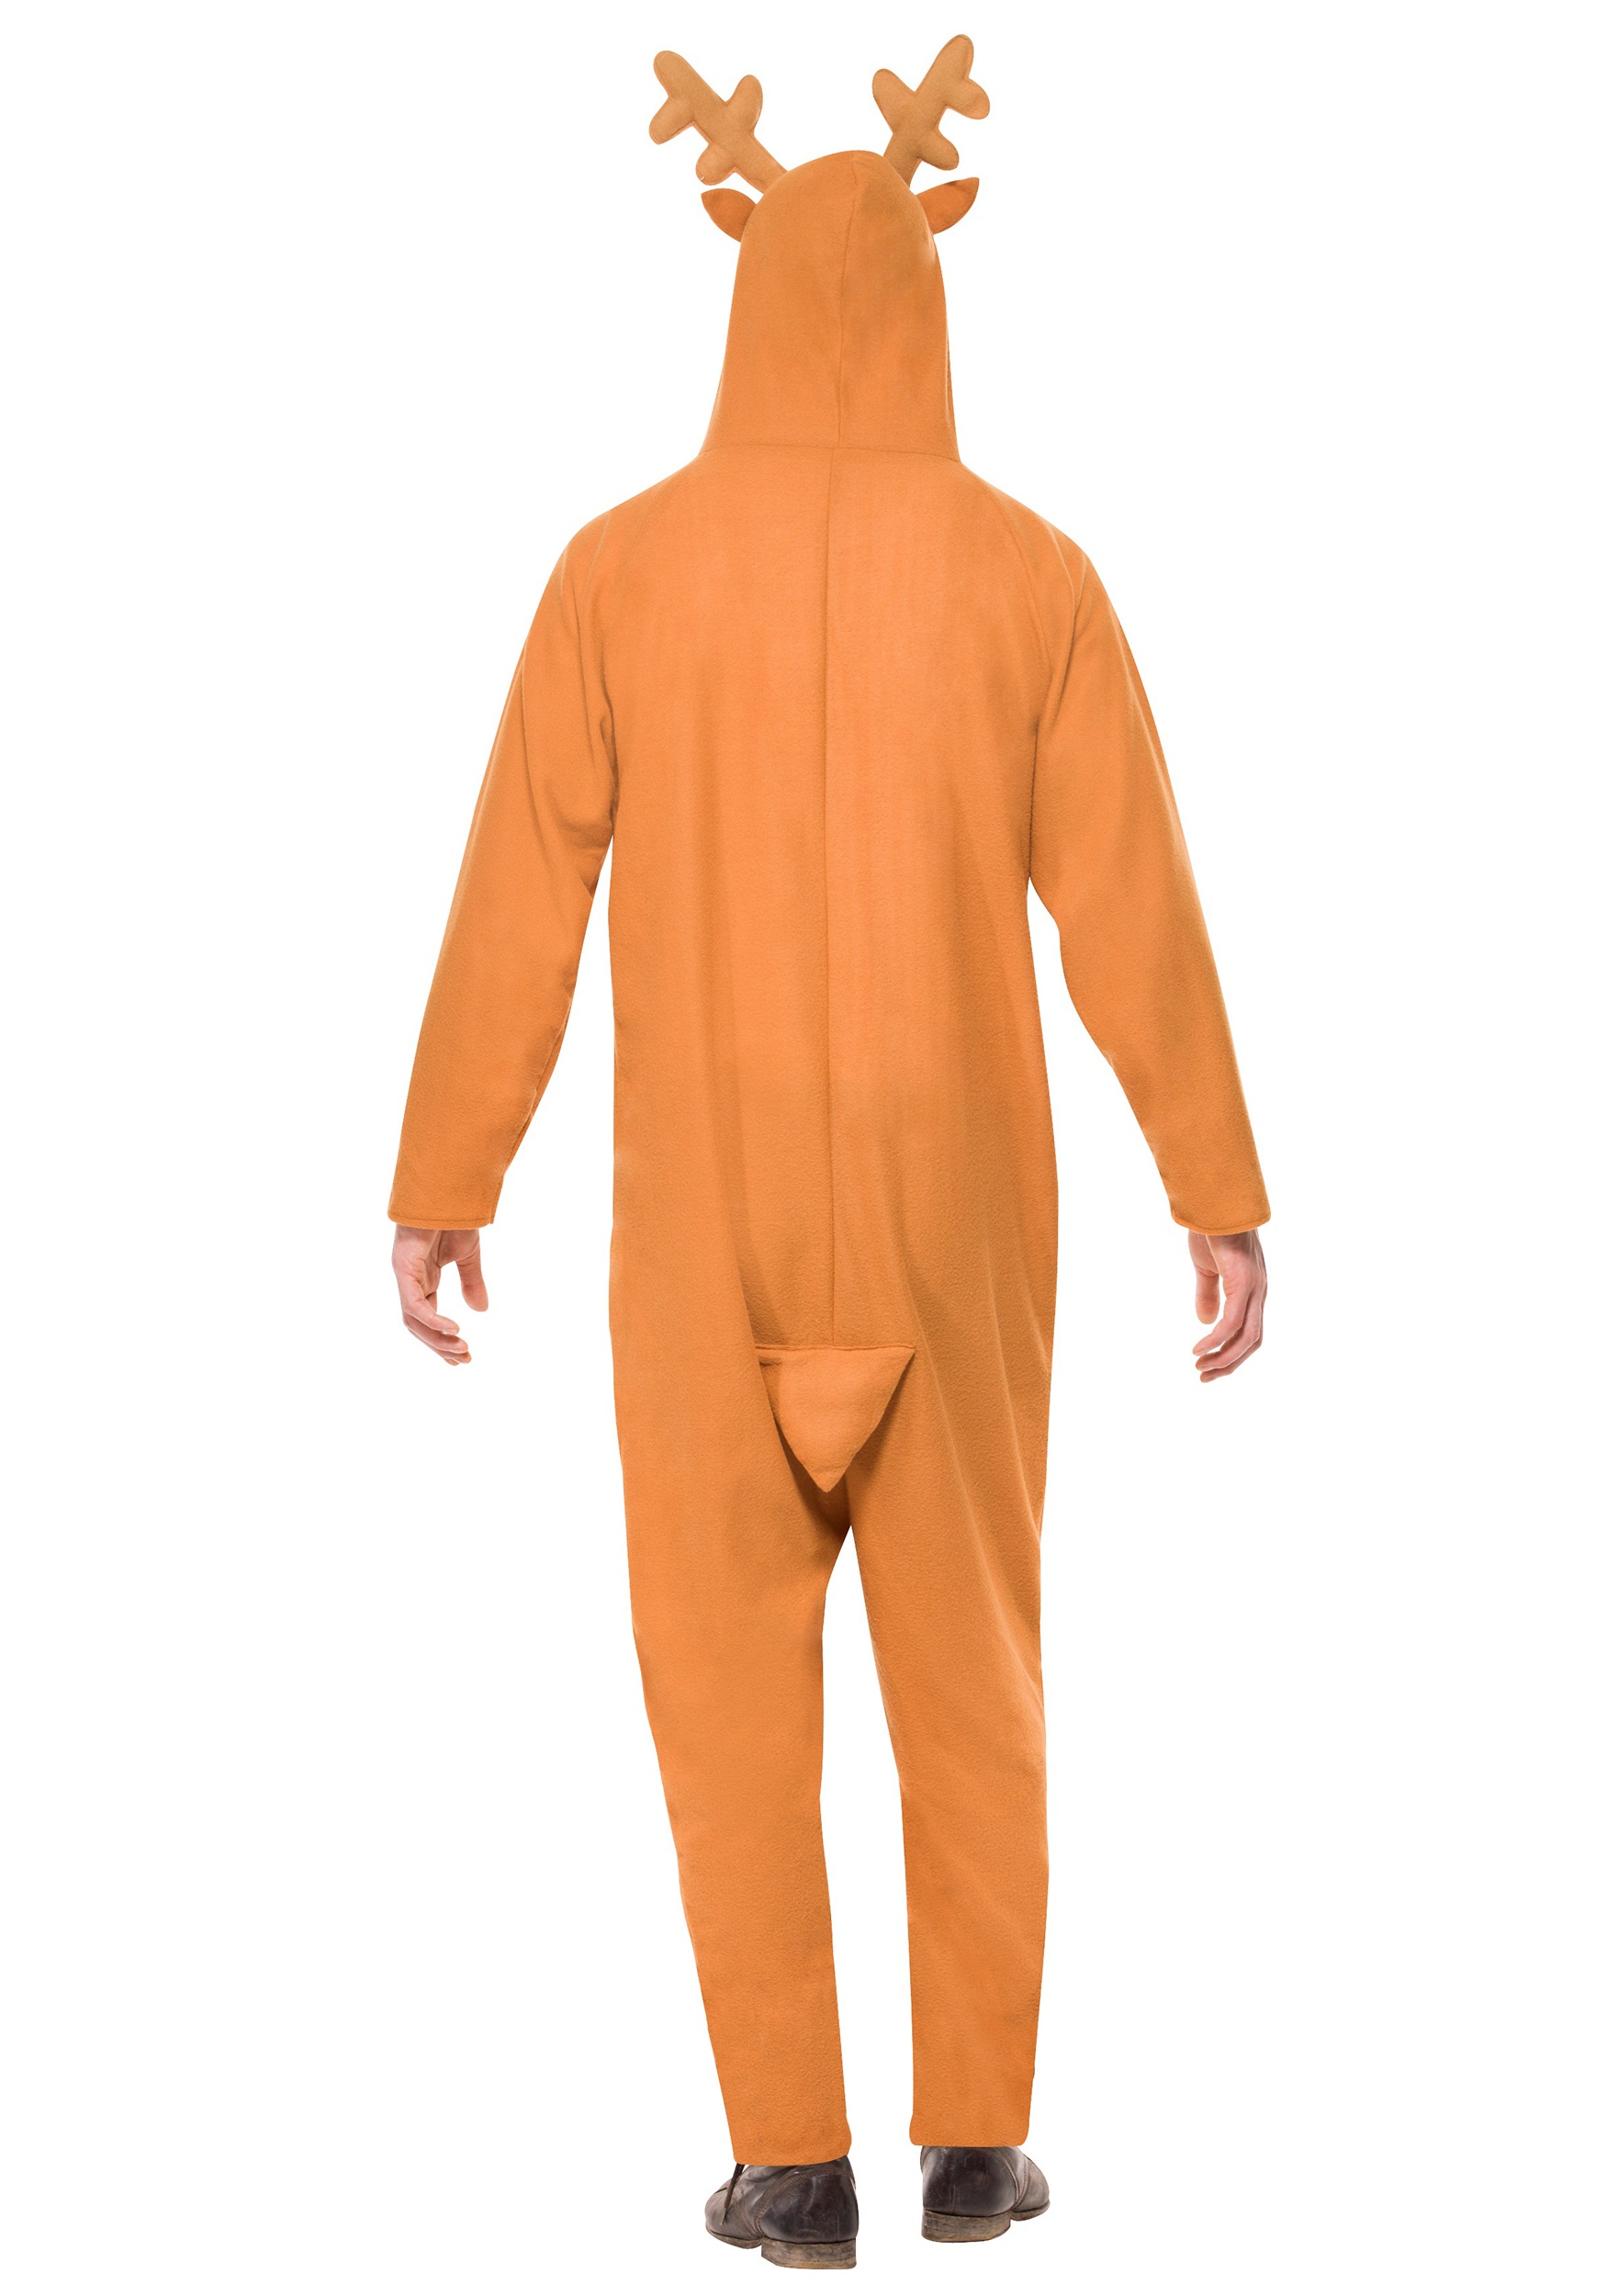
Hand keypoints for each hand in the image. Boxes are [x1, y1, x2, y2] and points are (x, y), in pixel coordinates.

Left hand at [392, 1226, 488, 1366]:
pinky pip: (414, 1303)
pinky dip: (432, 1319)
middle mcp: (410, 1280)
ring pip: (413, 1320)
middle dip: (440, 1346)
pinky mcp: (404, 1268)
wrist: (446, 1190)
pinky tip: (453, 1330)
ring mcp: (405, 1274)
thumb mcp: (468, 1256)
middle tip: (464, 1361)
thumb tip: (480, 1311)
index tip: (461, 1358)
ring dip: (437, 1339)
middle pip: (418, 1325)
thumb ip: (472, 1282)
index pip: (427, 1317)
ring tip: (461, 1351)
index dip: (442, 1339)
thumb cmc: (454, 1217)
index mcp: (422, 1279)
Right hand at [1189, 1229, 1266, 1381]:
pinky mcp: (1243, 1283)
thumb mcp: (1207, 1268)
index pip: (1249, 1331)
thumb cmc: (1211, 1231)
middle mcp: (1258, 1292)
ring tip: (1201, 1368)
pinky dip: (1217, 1340)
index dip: (1231, 1351)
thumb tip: (1205, 1323)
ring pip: (1247, 1337)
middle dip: (1229, 1363)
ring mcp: (1253, 1289)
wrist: (1215, 1204)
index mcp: (1251, 1289)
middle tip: (1204, 1376)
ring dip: (1224, 1358)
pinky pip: (1232, 1322)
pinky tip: (1199, 1348)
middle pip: (1253, 1341)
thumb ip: (1209, 1294)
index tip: (1207, 1363)